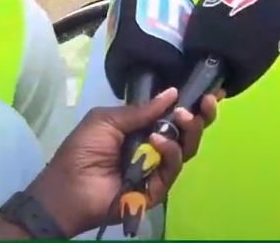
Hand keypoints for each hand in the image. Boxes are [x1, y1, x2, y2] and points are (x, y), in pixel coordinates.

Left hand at [29, 88, 219, 237]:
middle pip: (189, 132)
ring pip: (187, 149)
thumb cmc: (82, 150)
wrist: (68, 187)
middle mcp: (155, 148)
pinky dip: (169, 151)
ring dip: (189, 129)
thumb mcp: (107, 120)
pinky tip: (157, 140)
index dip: (194, 104)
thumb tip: (172, 93)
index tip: (212, 90)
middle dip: (201, 115)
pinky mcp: (158, 188)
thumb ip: (141, 110)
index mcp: (144, 129)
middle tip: (206, 100)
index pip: (175, 115)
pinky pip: (173, 168)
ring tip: (181, 116)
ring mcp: (158, 169)